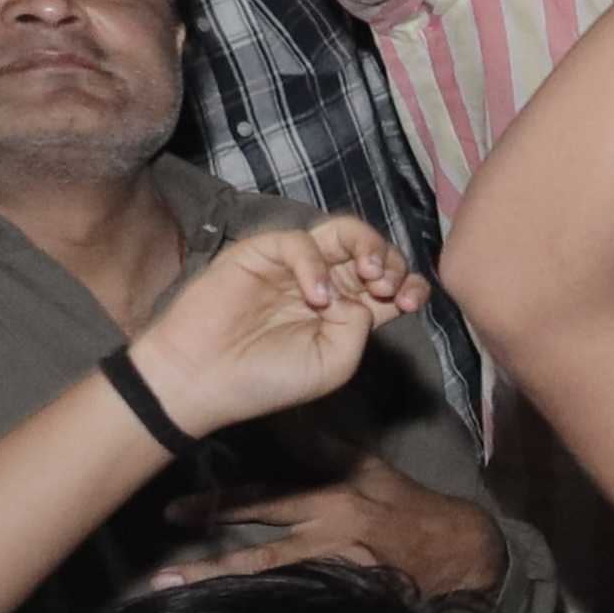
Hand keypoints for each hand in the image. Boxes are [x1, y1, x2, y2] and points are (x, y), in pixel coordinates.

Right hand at [132, 217, 426, 431]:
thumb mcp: (334, 363)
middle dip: (391, 261)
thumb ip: (359, 326)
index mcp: (345, 311)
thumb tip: (360, 295)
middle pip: (371, 251)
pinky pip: (299, 241)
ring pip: (342, 232)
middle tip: (386, 287)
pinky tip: (315, 297)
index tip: (410, 301)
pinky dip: (314, 264)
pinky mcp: (260, 254)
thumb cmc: (267, 380)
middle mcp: (324, 284)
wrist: (204, 380)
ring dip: (367, 245)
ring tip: (369, 275)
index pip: (390, 283)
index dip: (409, 283)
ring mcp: (292, 267)